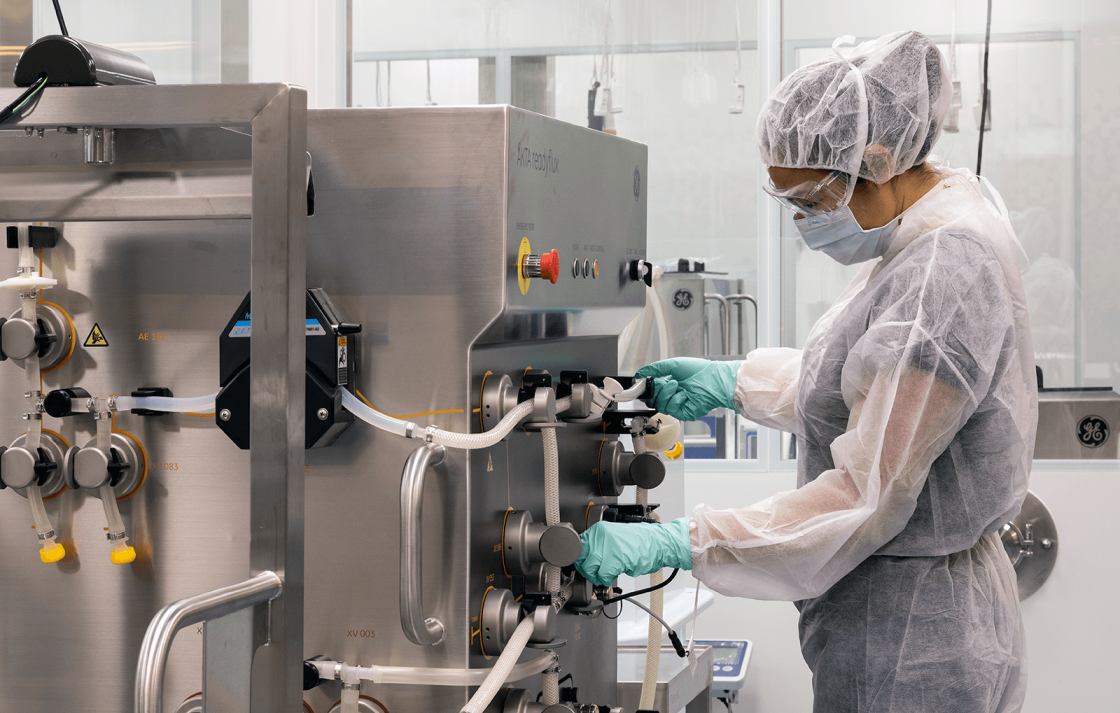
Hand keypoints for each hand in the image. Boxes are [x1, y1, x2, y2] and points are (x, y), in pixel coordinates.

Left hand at [575, 518, 691, 586]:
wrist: (658, 543)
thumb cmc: (639, 541)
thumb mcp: (614, 537)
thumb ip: (598, 545)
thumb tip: (585, 557)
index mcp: (599, 530)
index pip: (577, 546)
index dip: (580, 559)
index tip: (584, 564)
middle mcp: (601, 536)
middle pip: (581, 559)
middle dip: (587, 570)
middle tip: (595, 573)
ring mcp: (608, 547)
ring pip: (590, 568)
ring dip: (596, 576)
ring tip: (604, 575)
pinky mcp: (617, 560)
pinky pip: (603, 575)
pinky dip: (606, 580)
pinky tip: (612, 576)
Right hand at [636, 358, 739, 421]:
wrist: (714, 379)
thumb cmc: (698, 370)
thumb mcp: (673, 365)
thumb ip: (655, 369)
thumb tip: (639, 373)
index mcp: (669, 385)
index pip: (652, 391)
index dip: (648, 388)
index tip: (643, 384)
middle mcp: (672, 395)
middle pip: (653, 400)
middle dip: (657, 390)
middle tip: (665, 382)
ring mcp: (678, 405)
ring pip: (660, 405)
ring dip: (667, 394)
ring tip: (678, 385)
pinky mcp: (684, 413)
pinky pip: (671, 410)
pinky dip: (676, 400)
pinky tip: (685, 395)